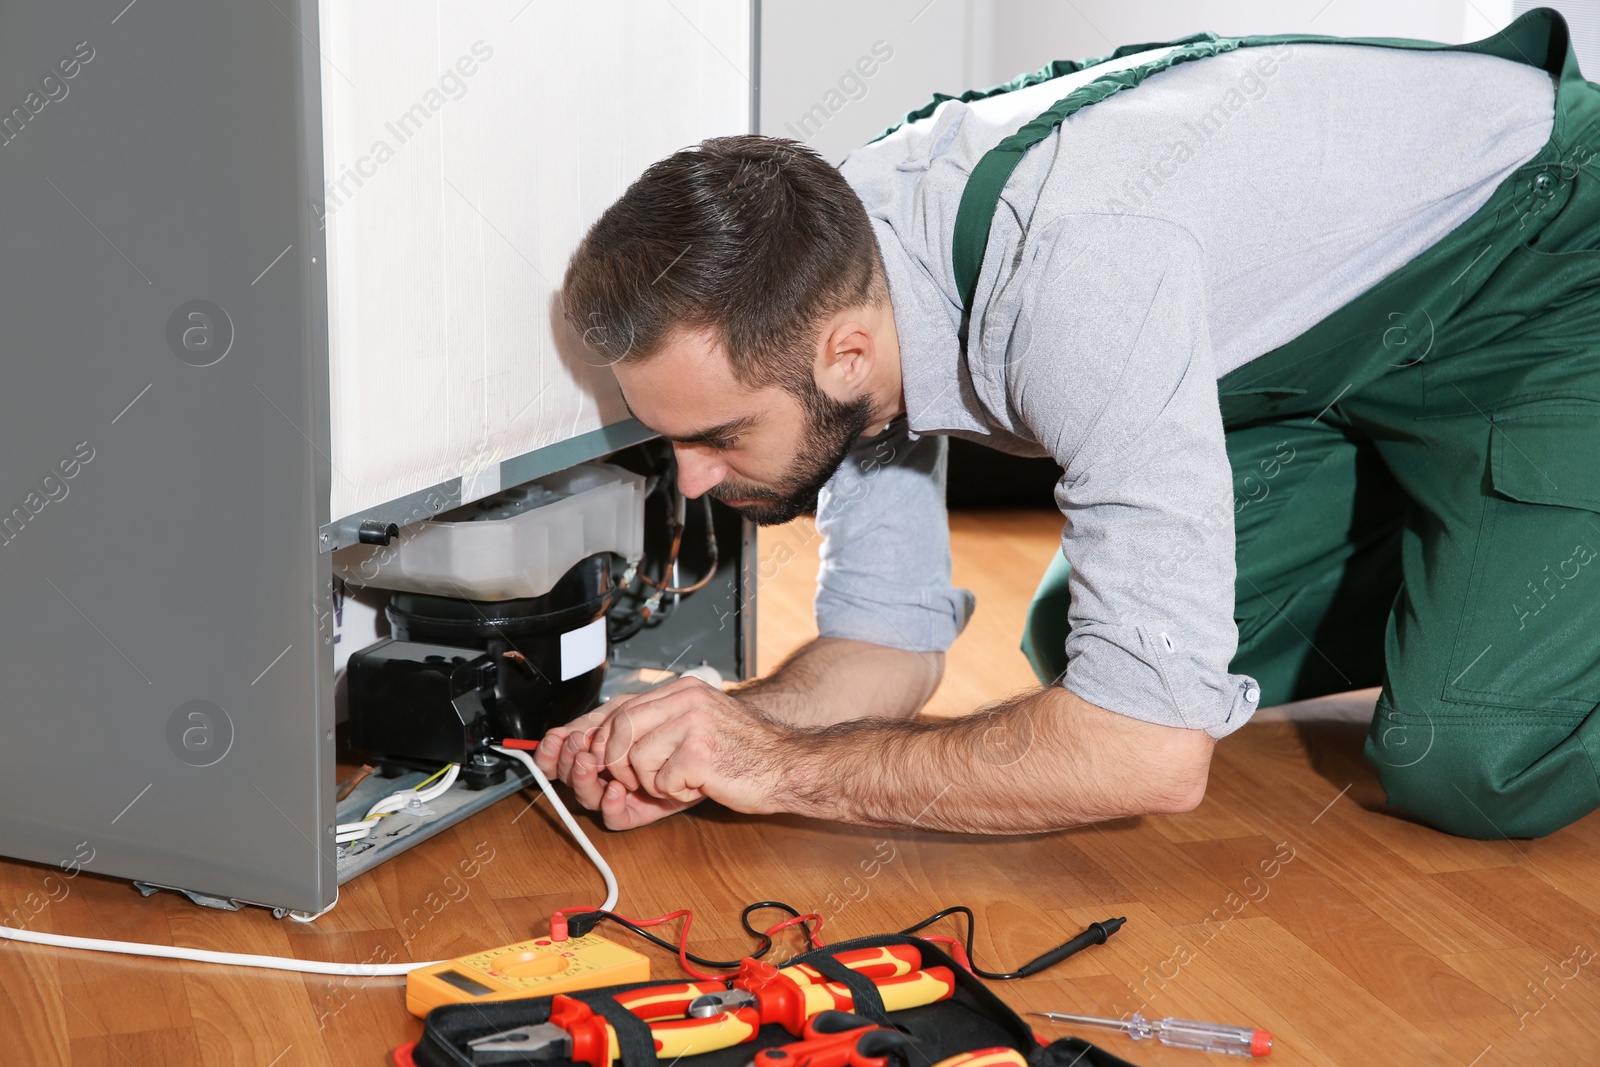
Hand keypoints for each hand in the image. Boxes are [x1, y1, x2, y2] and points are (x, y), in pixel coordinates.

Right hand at [533, 705, 698, 829]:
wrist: (723, 746)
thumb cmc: (683, 725)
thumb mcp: (636, 711)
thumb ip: (601, 720)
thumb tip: (559, 733)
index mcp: (601, 748)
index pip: (564, 754)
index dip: (551, 752)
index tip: (553, 740)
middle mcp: (607, 773)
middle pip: (571, 777)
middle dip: (566, 762)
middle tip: (576, 749)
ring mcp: (622, 793)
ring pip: (588, 797)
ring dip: (583, 781)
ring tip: (588, 764)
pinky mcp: (641, 812)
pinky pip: (615, 817)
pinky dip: (610, 805)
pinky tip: (615, 791)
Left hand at [539, 678, 791, 826]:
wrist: (788, 767)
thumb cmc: (738, 759)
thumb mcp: (686, 740)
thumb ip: (643, 740)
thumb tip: (585, 750)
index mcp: (678, 690)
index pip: (614, 707)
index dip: (582, 733)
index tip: (560, 751)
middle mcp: (682, 698)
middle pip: (613, 733)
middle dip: (616, 767)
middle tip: (643, 781)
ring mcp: (691, 720)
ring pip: (630, 759)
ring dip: (650, 783)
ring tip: (681, 778)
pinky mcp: (699, 749)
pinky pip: (658, 781)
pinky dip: (674, 793)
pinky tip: (698, 784)